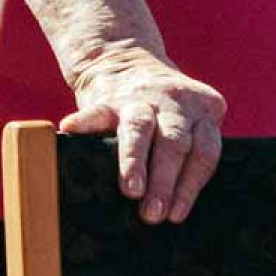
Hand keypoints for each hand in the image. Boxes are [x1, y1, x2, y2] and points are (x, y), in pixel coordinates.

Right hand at [61, 44, 226, 224]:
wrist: (125, 61)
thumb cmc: (163, 112)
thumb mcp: (189, 124)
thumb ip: (187, 157)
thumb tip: (171, 211)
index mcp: (204, 111)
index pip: (204, 152)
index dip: (190, 185)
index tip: (175, 214)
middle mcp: (175, 104)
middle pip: (174, 143)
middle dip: (165, 181)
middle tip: (154, 213)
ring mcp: (141, 99)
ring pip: (140, 129)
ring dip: (135, 161)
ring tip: (130, 190)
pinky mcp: (108, 99)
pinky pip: (97, 111)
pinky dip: (85, 122)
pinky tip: (71, 130)